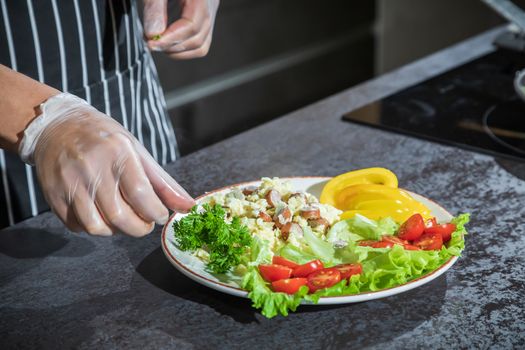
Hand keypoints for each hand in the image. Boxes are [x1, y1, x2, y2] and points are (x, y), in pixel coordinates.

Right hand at [20, 93, 194, 236]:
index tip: (160, 216)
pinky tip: (100, 215)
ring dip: (116, 231)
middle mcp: (92, 168)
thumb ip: (163, 182)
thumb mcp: (137, 150)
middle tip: (144, 224)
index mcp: (118, 152)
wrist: (56, 126)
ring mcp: (70, 183)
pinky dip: (93, 228)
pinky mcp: (53, 195)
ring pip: (97, 227)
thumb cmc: (104, 138)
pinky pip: (77, 226)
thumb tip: (188, 206)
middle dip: (139, 228)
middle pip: (120, 217)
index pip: (142, 195)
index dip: (155, 213)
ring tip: (123, 219)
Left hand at [143, 0, 218, 59]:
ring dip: (178, 51)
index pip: (191, 27)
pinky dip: (183, 47)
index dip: (170, 39)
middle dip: (172, 47)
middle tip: (151, 44)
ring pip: (201, 45)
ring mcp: (210, 13)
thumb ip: (155, 9)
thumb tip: (153, 34)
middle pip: (197, 39)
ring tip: (158, 45)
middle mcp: (210, 6)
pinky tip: (167, 42)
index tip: (151, 43)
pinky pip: (201, 41)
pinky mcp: (205, 17)